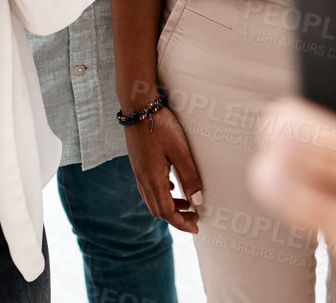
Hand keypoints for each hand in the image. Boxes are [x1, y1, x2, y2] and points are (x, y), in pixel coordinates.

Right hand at [123, 107, 203, 232]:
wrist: (138, 107)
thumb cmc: (160, 126)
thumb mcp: (180, 150)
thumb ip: (189, 176)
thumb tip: (197, 201)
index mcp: (153, 179)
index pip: (166, 212)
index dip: (181, 223)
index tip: (196, 227)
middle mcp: (143, 179)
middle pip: (158, 210)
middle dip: (176, 218)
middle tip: (194, 219)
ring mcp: (138, 172)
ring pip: (152, 200)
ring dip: (169, 207)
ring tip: (187, 205)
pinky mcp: (138, 164)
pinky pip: (148, 188)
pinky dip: (162, 194)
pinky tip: (172, 187)